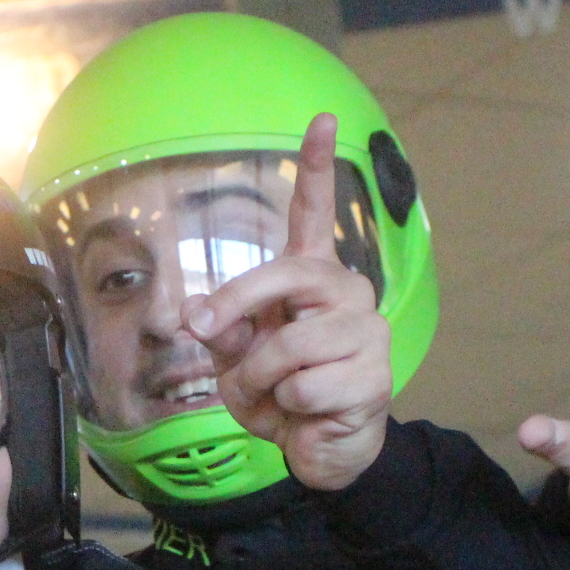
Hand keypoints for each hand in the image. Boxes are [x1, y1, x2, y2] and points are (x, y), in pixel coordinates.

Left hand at [181, 114, 393, 491]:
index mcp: (311, 281)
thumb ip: (221, 328)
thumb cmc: (280, 395)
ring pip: (287, 345)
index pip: (315, 214)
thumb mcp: (238, 358)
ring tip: (272, 396)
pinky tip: (305, 413)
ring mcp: (366, 333)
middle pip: (286, 276)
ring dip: (258, 380)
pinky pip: (302, 384)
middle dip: (237, 307)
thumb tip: (195, 313)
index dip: (317, 167)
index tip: (323, 118)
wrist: (318, 451)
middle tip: (207, 332)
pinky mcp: (374, 376)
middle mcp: (346, 295)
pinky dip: (285, 408)